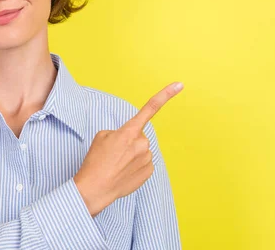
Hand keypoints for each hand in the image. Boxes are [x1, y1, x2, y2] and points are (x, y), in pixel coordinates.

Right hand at [73, 81, 183, 216]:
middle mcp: (142, 143)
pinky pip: (144, 163)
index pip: (150, 108)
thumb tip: (130, 140)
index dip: (166, 95)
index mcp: (129, 131)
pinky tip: (124, 172)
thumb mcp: (102, 136)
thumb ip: (120, 132)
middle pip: (139, 136)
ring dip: (132, 154)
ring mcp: (147, 158)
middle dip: (129, 141)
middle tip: (114, 153)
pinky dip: (135, 166)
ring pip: (142, 150)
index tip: (179, 85)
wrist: (95, 188)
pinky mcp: (149, 172)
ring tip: (117, 164)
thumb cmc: (95, 161)